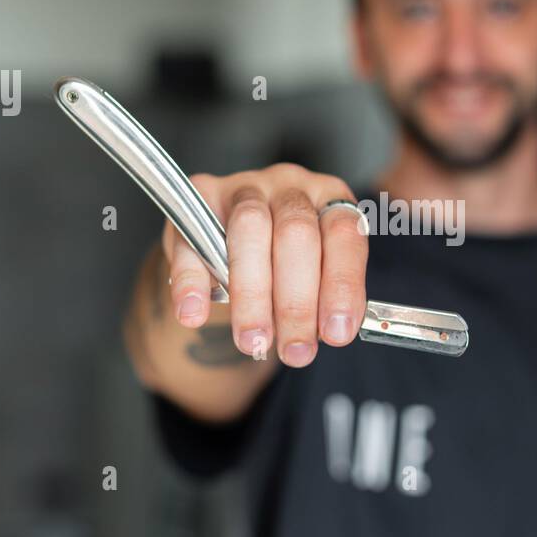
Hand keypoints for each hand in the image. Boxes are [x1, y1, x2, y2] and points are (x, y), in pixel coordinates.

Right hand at [160, 163, 367, 366]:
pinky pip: (192, 236)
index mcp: (330, 199)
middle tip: (294, 351)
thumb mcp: (315, 277)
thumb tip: (332, 333)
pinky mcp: (199, 197)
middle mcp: (290, 186)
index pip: (343, 235)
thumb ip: (324, 299)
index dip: (342, 285)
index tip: (337, 334)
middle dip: (296, 302)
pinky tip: (194, 314)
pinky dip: (192, 280)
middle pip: (296, 234)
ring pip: (249, 230)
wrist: (231, 246)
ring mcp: (244, 187)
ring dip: (252, 294)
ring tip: (253, 341)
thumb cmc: (286, 266)